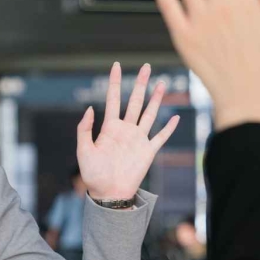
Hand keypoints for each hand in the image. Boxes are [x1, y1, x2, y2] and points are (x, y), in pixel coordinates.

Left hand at [77, 62, 179, 200]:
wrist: (109, 193)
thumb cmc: (93, 174)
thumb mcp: (83, 150)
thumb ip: (85, 129)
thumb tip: (90, 108)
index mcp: (109, 128)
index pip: (113, 99)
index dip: (115, 82)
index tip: (116, 66)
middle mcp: (126, 130)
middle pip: (134, 101)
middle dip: (140, 84)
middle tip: (146, 67)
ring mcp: (138, 139)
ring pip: (149, 114)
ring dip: (156, 99)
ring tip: (161, 83)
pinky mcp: (148, 151)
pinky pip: (161, 137)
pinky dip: (169, 128)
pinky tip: (175, 118)